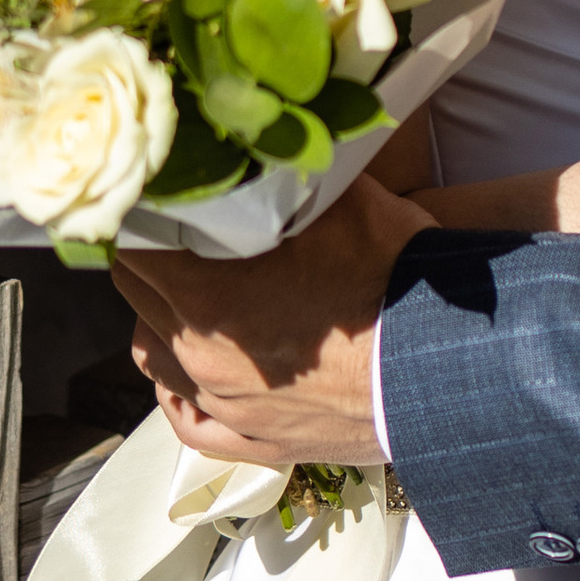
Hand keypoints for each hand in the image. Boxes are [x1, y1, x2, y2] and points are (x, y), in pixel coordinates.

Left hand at [112, 176, 436, 467]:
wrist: (448, 366)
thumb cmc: (399, 282)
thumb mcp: (345, 200)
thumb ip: (287, 174)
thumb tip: (260, 138)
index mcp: (208, 294)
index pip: (132, 243)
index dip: (142, 210)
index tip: (157, 192)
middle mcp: (202, 356)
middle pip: (136, 296)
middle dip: (150, 257)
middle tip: (177, 231)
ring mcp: (228, 405)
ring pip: (154, 360)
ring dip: (159, 322)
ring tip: (183, 297)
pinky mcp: (259, 442)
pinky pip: (191, 425)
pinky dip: (180, 396)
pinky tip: (188, 379)